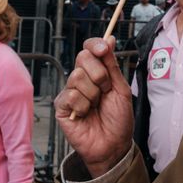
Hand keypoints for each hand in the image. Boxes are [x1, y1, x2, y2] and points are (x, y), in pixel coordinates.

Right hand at [55, 36, 132, 177]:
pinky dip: (83, 105)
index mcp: (97, 71)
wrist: (114, 143)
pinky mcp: (62, 106)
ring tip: (97, 105)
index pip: (89, 49)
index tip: (104, 49)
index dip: (95, 45)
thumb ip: (113, 65)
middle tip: (106, 90)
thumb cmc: (119, 117)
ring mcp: (70, 92)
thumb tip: (110, 39)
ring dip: (93, 93)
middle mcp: (81, 78)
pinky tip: (86, 114)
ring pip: (77, 77)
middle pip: (82, 58)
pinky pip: (71, 95)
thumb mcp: (121, 88)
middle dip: (100, 74)